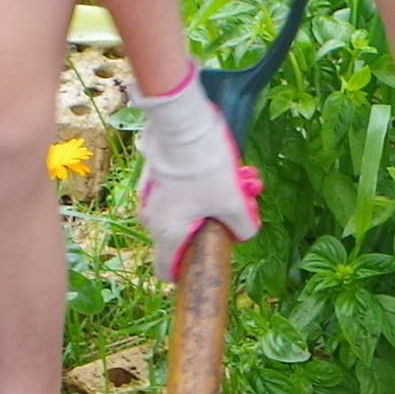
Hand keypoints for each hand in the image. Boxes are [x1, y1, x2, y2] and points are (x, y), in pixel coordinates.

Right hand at [132, 70, 260, 253]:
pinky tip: (224, 166)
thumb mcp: (233, 201)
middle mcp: (152, 217)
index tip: (209, 259)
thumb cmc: (204, 167)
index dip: (187, 272)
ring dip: (213, 200)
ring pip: (185, 209)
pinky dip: (200, 183)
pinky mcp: (155, 174)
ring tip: (241, 181)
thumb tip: (243, 234)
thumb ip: (242, 227)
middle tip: (240, 206)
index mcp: (167, 232)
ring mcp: (151, 194)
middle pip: (184, 236)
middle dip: (214, 224)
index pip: (166, 270)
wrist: (180, 121)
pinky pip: (179, 190)